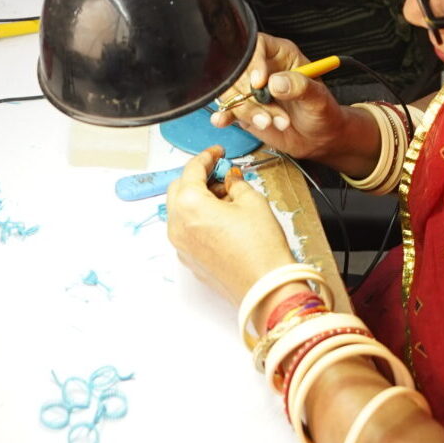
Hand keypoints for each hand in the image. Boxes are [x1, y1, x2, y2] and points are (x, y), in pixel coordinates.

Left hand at [165, 146, 291, 308]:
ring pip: (181, 210)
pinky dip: (198, 218)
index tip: (218, 153)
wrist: (266, 289)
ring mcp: (181, 246)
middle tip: (221, 173)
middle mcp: (177, 225)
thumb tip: (230, 179)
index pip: (192, 169)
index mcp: (189, 204)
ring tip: (226, 197)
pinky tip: (221, 218)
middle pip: (179, 188)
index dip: (208, 156)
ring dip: (197, 198)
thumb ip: (236, 183)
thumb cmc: (260, 246)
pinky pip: (186, 230)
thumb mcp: (252, 201)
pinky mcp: (189, 261)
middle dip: (198, 177)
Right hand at [209, 35, 353, 164]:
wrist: (320, 138)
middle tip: (269, 114)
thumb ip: (300, 87)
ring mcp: (252, 89)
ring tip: (268, 122)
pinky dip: (224, 114)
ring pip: (233, 92)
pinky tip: (223, 120)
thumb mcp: (318, 98)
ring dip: (247, 110)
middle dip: (251, 95)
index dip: (254, 62)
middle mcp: (263, 69)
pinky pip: (228, 108)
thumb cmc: (323, 112)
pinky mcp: (245, 108)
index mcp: (281, 55)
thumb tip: (276, 82)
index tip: (259, 83)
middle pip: (240, 70)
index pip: (258, 46)